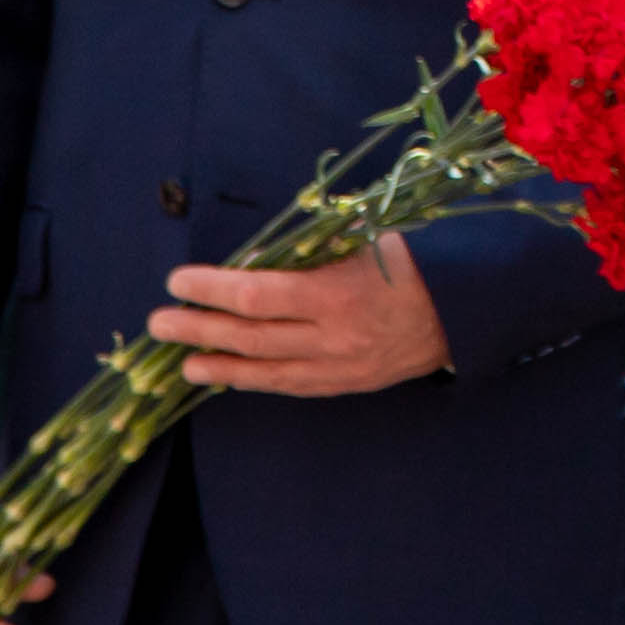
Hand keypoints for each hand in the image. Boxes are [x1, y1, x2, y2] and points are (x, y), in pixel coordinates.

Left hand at [152, 234, 447, 396]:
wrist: (466, 308)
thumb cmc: (413, 259)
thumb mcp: (366, 238)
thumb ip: (312, 249)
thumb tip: (254, 256)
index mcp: (337, 293)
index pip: (257, 296)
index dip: (212, 290)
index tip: (178, 281)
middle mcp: (334, 337)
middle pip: (251, 337)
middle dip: (199, 329)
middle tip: (158, 324)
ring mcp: (340, 367)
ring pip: (266, 371)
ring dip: (219, 365)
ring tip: (182, 362)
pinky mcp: (347, 384)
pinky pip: (291, 386)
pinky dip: (255, 380)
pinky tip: (228, 376)